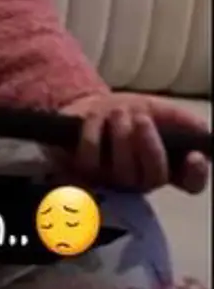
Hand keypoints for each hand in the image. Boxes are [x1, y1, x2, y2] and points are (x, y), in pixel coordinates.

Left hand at [57, 92, 209, 193]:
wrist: (91, 106)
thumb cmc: (128, 113)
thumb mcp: (156, 109)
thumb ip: (181, 120)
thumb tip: (202, 131)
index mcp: (167, 166)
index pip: (191, 182)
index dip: (196, 174)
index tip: (194, 156)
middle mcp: (143, 179)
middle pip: (154, 176)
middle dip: (148, 144)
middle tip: (140, 117)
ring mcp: (114, 180)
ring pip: (122, 169)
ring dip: (120, 133)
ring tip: (117, 111)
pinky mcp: (86, 172)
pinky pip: (91, 156)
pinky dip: (93, 131)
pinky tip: (94, 118)